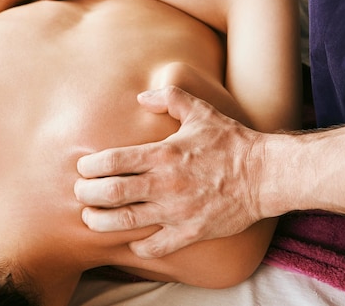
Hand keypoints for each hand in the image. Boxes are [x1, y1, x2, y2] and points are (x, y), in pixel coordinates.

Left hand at [75, 86, 265, 258]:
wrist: (264, 174)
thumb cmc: (230, 141)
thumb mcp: (201, 111)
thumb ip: (169, 98)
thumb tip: (141, 97)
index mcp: (164, 154)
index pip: (113, 161)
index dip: (90, 166)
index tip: (83, 168)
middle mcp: (166, 184)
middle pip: (111, 193)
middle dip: (86, 195)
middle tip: (80, 194)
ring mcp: (177, 211)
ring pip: (125, 222)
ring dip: (100, 222)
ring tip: (91, 218)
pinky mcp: (191, 232)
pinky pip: (155, 247)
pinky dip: (138, 246)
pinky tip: (131, 240)